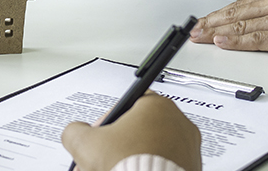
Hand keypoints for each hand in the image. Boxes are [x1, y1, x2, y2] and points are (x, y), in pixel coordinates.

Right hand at [61, 92, 200, 170]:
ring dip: (134, 157)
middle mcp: (179, 124)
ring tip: (116, 169)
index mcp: (157, 106)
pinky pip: (167, 165)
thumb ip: (75, 130)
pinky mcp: (192, 169)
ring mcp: (189, 149)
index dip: (109, 120)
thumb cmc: (126, 166)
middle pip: (140, 128)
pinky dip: (151, 169)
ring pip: (154, 148)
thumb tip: (75, 133)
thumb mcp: (84, 143)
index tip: (100, 136)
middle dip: (118, 144)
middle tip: (105, 158)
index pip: (128, 103)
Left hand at [189, 0, 267, 57]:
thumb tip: (254, 19)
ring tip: (200, 37)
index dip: (219, 15)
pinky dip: (237, 42)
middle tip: (194, 30)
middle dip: (212, 23)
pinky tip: (223, 43)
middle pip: (236, 14)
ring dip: (217, 33)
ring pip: (242, 26)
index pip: (241, 5)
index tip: (204, 21)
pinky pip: (258, 40)